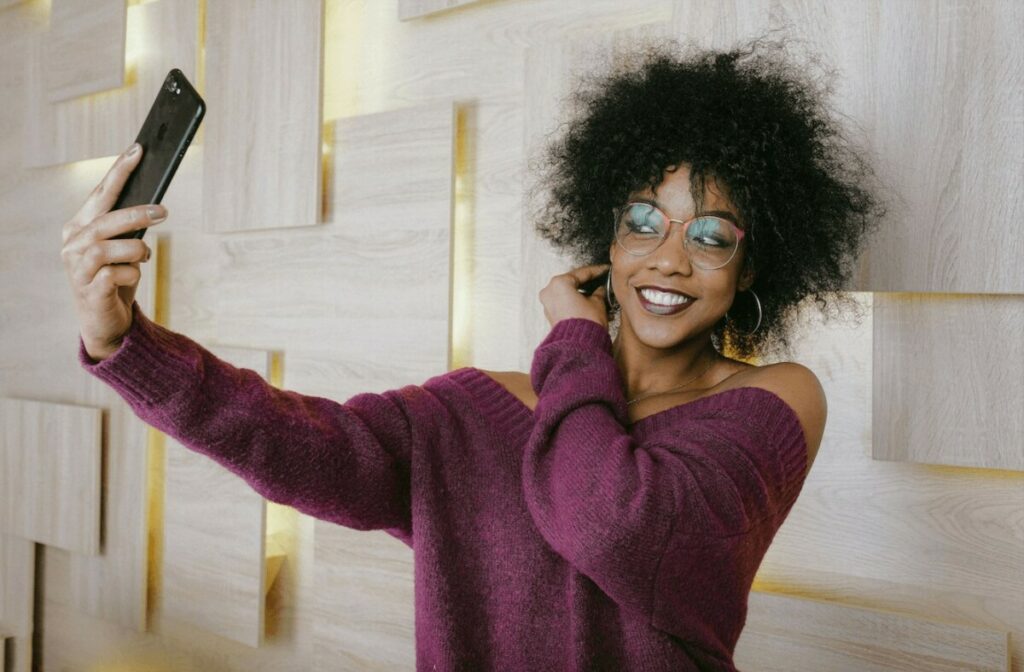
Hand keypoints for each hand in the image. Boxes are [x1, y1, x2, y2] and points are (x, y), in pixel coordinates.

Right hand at [60, 143, 166, 360]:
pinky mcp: (89, 290)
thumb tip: (155, 204)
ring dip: (136, 250)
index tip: (138, 149)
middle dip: (137, 213)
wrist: (104, 320)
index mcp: (78, 227)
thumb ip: (128, 228)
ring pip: (110, 247)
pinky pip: (118, 274)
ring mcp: (77, 268)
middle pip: (106, 220)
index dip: (119, 171)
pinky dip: (133, 273)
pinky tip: (133, 277)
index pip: (100, 194)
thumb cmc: (115, 278)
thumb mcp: (121, 249)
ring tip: (144, 257)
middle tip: (163, 212)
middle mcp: (72, 244)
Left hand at [539, 263, 611, 329]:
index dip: (597, 271)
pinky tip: (590, 304)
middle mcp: (549, 292)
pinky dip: (577, 302)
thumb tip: (600, 289)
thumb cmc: (586, 324)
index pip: (582, 273)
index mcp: (559, 283)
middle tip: (602, 280)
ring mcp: (548, 304)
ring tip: (599, 295)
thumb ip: (599, 292)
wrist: (580, 346)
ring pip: (569, 294)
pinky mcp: (551, 315)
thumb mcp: (598, 302)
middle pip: (573, 283)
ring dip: (583, 294)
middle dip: (589, 284)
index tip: (605, 269)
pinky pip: (565, 303)